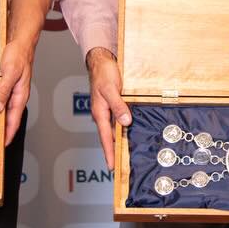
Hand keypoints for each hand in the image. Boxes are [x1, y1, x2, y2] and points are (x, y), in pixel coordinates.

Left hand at [0, 39, 35, 142]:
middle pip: (9, 118)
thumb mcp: (10, 73)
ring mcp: (11, 91)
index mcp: (20, 96)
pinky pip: (0, 100)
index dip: (9, 134)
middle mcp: (16, 96)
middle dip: (2, 130)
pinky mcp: (6, 85)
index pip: (15, 120)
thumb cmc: (18, 55)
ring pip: (4, 110)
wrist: (20, 41)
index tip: (2, 146)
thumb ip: (3, 90)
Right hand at [86, 47, 130, 169]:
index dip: (109, 152)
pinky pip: (118, 119)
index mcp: (100, 112)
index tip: (111, 167)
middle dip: (113, 151)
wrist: (102, 60)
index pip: (105, 137)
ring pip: (114, 128)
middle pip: (109, 136)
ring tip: (125, 154)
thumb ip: (118, 106)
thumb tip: (125, 122)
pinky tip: (129, 131)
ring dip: (119, 140)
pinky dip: (123, 127)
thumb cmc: (103, 73)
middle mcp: (103, 113)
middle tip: (119, 166)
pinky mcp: (113, 104)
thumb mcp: (111, 89)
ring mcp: (108, 109)